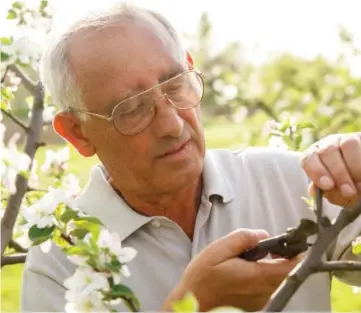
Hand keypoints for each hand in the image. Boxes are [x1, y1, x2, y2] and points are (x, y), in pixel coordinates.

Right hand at [162, 229, 300, 311]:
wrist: (193, 304)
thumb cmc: (203, 277)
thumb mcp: (219, 249)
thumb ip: (243, 238)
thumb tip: (262, 234)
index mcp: (258, 276)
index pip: (292, 265)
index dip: (293, 251)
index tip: (282, 241)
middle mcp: (264, 291)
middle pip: (286, 272)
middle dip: (279, 257)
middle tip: (260, 247)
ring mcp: (261, 300)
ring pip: (276, 279)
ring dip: (269, 266)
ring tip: (247, 258)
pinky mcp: (255, 305)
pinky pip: (266, 287)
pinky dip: (261, 276)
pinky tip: (243, 271)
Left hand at [301, 133, 360, 207]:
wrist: (359, 180)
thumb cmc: (343, 187)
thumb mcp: (333, 191)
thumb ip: (325, 190)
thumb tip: (313, 191)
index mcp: (313, 156)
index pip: (308, 159)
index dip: (317, 172)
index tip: (328, 186)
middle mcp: (326, 144)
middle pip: (328, 152)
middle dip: (339, 173)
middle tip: (348, 191)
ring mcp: (344, 138)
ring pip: (347, 144)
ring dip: (355, 167)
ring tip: (359, 186)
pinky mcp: (360, 138)